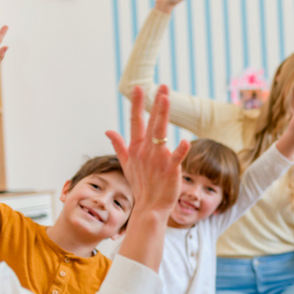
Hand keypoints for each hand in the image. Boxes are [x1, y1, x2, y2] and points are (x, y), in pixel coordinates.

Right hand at [106, 86, 190, 215]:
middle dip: (156, 104)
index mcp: (137, 147)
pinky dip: (180, 151)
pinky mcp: (170, 170)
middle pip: (151, 122)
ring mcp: (158, 159)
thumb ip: (119, 146)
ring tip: (166, 99)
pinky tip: (185, 141)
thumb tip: (108, 130)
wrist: (150, 206)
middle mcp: (146, 150)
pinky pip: (176, 158)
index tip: (138, 87)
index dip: (137, 104)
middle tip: (162, 86)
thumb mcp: (127, 163)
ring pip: (160, 133)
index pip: (135, 121)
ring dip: (162, 116)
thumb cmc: (141, 184)